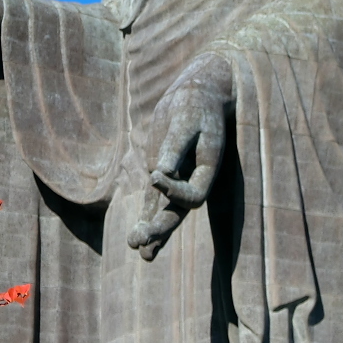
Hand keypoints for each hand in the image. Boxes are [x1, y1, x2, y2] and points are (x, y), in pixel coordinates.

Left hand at [128, 53, 233, 260]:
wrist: (196, 95)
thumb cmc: (195, 105)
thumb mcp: (185, 121)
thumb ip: (174, 147)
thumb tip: (159, 172)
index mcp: (208, 170)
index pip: (193, 196)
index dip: (174, 190)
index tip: (156, 174)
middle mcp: (193, 180)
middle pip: (177, 212)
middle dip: (159, 228)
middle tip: (137, 244)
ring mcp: (177, 179)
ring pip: (165, 211)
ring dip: (152, 230)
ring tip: (135, 247)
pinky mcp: (162, 173)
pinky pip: (155, 201)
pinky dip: (147, 216)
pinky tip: (138, 238)